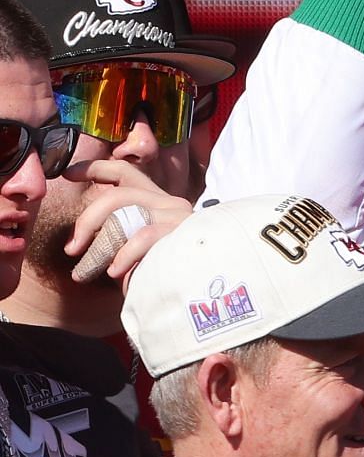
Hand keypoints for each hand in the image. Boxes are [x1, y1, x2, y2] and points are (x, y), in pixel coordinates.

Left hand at [61, 160, 192, 286]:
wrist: (204, 288)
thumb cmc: (166, 272)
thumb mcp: (137, 248)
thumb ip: (118, 234)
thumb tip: (80, 238)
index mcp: (158, 201)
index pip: (124, 173)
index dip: (94, 168)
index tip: (67, 174)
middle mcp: (170, 203)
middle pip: (117, 196)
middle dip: (87, 221)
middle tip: (72, 249)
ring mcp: (179, 216)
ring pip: (127, 215)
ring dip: (101, 245)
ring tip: (90, 269)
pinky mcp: (183, 233)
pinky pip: (144, 236)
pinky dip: (124, 255)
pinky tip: (116, 274)